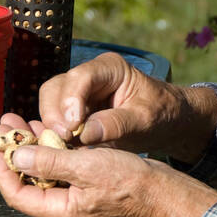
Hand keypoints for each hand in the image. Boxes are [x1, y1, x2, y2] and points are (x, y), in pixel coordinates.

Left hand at [0, 112, 216, 216]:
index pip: (15, 192)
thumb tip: (17, 156)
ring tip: (23, 121)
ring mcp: (74, 199)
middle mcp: (62, 209)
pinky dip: (51, 150)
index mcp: (59, 211)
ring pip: (42, 173)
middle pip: (26, 181)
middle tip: (7, 124)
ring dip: (32, 147)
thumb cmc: (130, 182)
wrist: (162, 191)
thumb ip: (50, 161)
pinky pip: (59, 170)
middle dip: (15, 152)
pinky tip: (49, 131)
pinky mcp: (85, 189)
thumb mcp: (87, 167)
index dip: (2, 166)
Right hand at [37, 52, 216, 160]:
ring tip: (64, 147)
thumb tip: (85, 133)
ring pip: (50, 103)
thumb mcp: (145, 120)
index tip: (72, 127)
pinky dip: (54, 133)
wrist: (166, 121)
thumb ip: (117, 124)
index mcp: (110, 68)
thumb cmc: (161, 114)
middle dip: (55, 114)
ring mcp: (78, 92)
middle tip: (63, 140)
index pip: (81, 77)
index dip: (71, 100)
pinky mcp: (73, 111)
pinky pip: (54, 119)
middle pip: (56, 88)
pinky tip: (62, 149)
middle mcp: (89, 75)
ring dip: (52, 126)